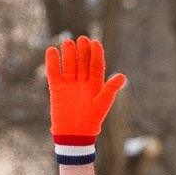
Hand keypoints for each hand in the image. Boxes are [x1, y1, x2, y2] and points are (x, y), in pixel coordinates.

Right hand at [45, 35, 126, 164]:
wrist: (74, 136)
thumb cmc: (91, 121)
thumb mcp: (102, 104)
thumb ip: (110, 89)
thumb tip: (122, 76)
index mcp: (95, 85)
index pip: (96, 66)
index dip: (96, 54)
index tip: (95, 43)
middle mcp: (82, 83)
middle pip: (82, 62)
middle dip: (82, 51)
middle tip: (82, 39)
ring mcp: (69, 85)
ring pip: (69, 65)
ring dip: (69, 54)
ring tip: (68, 42)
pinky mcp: (57, 89)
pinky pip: (54, 73)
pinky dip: (53, 63)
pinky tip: (52, 50)